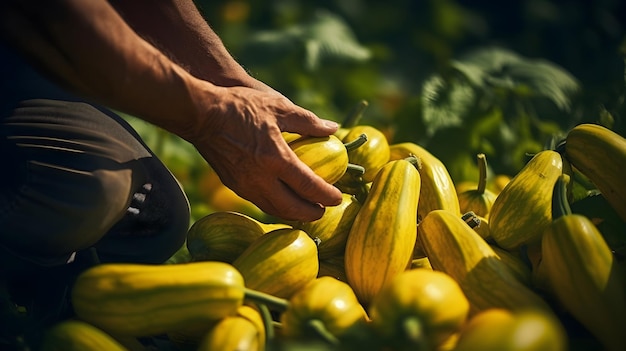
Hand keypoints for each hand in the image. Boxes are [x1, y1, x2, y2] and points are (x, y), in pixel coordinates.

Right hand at [188, 84, 342, 221]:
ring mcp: (244, 185)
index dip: (327, 195)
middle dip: (312, 213)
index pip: (309, 186)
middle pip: (293, 208)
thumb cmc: (241, 106)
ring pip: (274, 210)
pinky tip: (282, 201)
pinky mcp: (233, 185)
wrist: (200, 114)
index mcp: (276, 159)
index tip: (339, 198)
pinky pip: (259, 203)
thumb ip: (308, 121)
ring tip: (306, 209)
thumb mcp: (278, 107)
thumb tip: (332, 129)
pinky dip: (275, 207)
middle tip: (324, 210)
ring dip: (293, 214)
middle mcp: (261, 178)